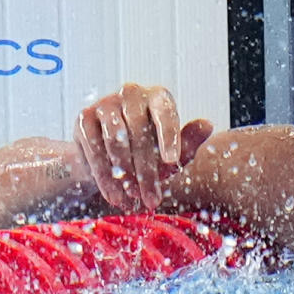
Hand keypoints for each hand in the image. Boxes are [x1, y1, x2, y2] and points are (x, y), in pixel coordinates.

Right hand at [73, 84, 212, 210]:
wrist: (109, 159)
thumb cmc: (151, 153)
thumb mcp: (173, 152)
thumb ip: (189, 141)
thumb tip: (208, 124)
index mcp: (158, 96)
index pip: (164, 113)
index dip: (169, 137)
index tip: (172, 162)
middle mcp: (131, 93)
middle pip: (139, 133)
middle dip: (146, 171)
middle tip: (151, 200)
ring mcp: (105, 104)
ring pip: (116, 141)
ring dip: (125, 175)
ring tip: (133, 200)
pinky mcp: (84, 119)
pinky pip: (94, 149)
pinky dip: (105, 176)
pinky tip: (114, 197)